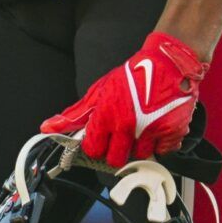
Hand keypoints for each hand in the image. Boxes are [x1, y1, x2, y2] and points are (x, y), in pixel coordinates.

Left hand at [41, 32, 206, 166]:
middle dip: (116, 151)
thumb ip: (74, 114)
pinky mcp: (172, 132)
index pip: (93, 150)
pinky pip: (162, 152)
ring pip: (139, 157)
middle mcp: (127, 126)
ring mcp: (150, 131)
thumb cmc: (133, 75)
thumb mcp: (99, 91)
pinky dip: (160, 144)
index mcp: (106, 116)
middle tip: (121, 137)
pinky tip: (156, 128)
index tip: (100, 140)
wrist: (168, 62)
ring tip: (141, 128)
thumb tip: (49, 127)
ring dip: (139, 147)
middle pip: (115, 160)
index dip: (95, 146)